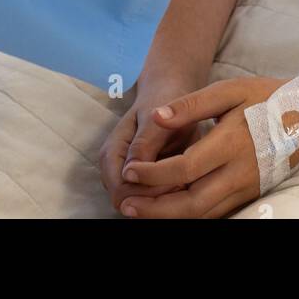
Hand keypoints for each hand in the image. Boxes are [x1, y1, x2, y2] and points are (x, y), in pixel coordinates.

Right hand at [98, 72, 209, 212]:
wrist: (167, 93)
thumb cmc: (161, 102)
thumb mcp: (154, 118)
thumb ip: (143, 144)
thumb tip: (130, 173)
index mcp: (111, 155)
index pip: (121, 193)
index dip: (149, 194)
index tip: (178, 180)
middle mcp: (114, 171)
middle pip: (132, 204)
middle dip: (159, 198)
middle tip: (187, 181)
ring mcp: (127, 178)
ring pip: (144, 206)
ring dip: (166, 198)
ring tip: (188, 179)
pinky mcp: (142, 182)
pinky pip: (154, 201)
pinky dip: (170, 195)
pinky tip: (186, 180)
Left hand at [116, 76, 292, 219]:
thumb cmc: (265, 98)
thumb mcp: (229, 89)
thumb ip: (192, 104)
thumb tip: (157, 117)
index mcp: (231, 142)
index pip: (186, 168)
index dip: (154, 174)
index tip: (130, 171)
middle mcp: (239, 172)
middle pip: (191, 203)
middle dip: (155, 208)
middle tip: (126, 205)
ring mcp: (247, 188)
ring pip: (203, 214)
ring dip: (168, 217)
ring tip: (139, 211)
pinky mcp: (251, 196)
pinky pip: (216, 213)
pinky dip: (189, 216)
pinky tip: (169, 210)